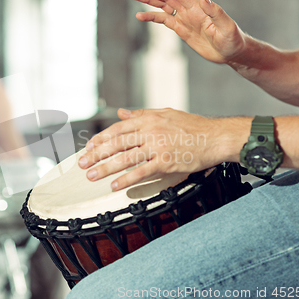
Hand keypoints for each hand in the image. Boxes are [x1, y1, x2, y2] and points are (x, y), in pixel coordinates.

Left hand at [78, 108, 236, 190]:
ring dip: (106, 168)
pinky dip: (126, 179)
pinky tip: (115, 185)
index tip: (88, 147)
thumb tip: (120, 114)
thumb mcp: (165, 113)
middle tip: (82, 164)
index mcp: (148, 119)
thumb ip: (141, 114)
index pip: (117, 129)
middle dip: (96, 154)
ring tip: (92, 176)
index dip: (100, 139)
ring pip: (125, 158)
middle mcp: (150, 131)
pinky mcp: (165, 163)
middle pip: (116, 144)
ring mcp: (157, 147)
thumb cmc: (192, 126)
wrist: (215, 137)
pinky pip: (142, 172)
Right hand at [131, 0, 245, 63]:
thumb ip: (215, 12)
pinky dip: (152, 17)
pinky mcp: (181, 30)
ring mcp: (184, 19)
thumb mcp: (226, 26)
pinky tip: (140, 16)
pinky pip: (163, 20)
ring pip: (163, 5)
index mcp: (198, 7)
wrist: (231, 53)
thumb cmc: (232, 40)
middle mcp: (189, 10)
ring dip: (148, 0)